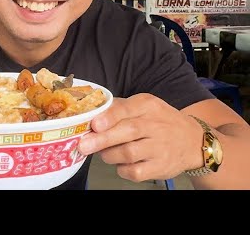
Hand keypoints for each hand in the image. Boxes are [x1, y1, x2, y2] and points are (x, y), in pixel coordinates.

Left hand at [78, 93, 203, 181]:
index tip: (95, 124)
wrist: (193, 141)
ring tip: (103, 152)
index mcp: (148, 106)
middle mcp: (156, 125)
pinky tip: (120, 164)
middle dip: (102, 140)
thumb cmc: (159, 121)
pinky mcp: (161, 167)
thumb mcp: (143, 106)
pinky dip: (122, 169)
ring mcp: (160, 148)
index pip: (127, 109)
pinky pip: (135, 172)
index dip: (110, 117)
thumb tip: (91, 112)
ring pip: (129, 153)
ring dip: (109, 155)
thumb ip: (118, 107)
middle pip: (127, 132)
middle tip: (84, 145)